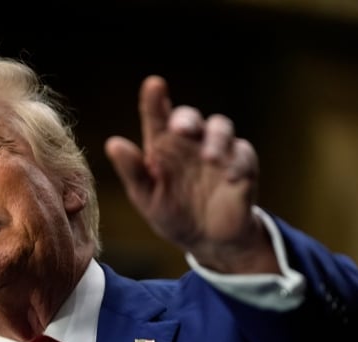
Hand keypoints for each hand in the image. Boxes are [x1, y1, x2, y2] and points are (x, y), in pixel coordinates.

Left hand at [105, 75, 277, 273]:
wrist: (207, 241)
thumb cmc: (173, 213)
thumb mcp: (147, 197)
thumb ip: (132, 171)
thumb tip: (113, 143)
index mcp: (163, 147)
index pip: (157, 117)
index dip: (155, 100)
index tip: (154, 85)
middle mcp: (190, 143)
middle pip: (191, 118)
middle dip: (187, 119)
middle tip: (179, 129)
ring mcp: (217, 153)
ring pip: (221, 128)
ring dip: (216, 138)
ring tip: (209, 158)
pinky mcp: (242, 168)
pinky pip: (244, 155)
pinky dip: (238, 163)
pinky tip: (231, 178)